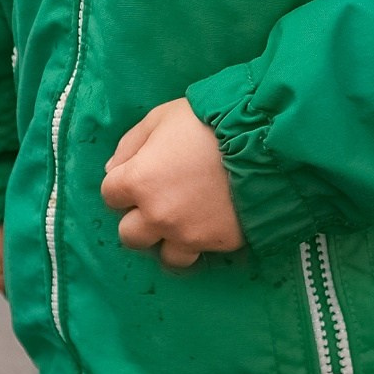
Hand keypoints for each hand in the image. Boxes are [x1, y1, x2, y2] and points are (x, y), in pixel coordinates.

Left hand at [100, 97, 244, 268]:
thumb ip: (130, 145)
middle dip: (139, 218)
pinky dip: (201, 239)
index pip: (110, 195)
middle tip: (159, 200)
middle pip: (130, 235)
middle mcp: (158, 215)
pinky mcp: (217, 243)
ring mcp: (188, 234)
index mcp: (139, 181)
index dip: (122, 184)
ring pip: (165, 255)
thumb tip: (113, 170)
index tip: (139, 174)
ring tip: (185, 219)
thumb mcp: (160, 118)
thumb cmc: (208, 122)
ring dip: (169, 239)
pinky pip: (201, 252)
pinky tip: (210, 219)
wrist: (263, 140)